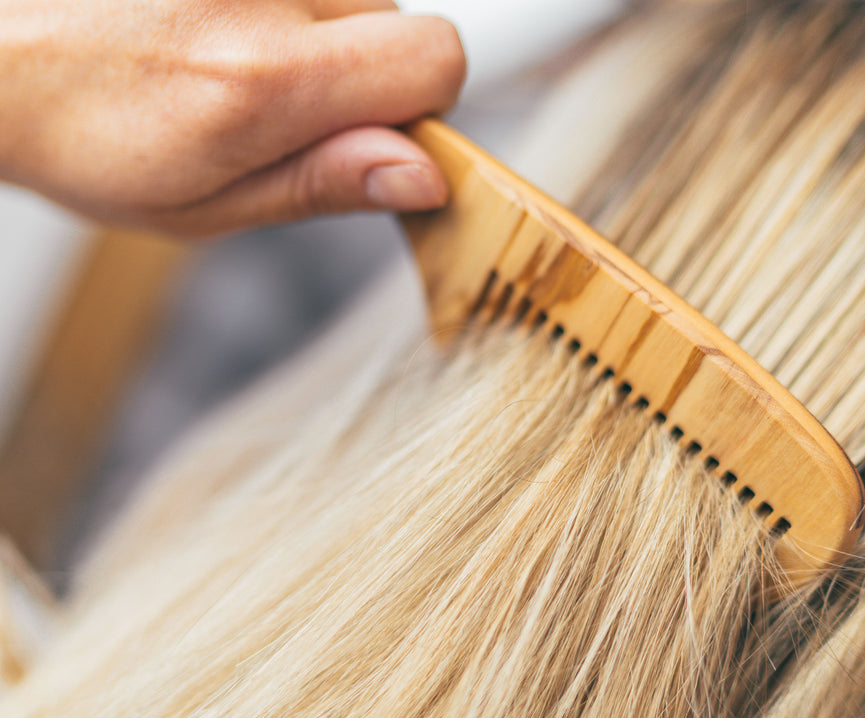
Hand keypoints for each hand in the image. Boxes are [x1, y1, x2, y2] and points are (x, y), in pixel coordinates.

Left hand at [0, 0, 465, 235]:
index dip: (418, 107)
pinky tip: (214, 20)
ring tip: (226, 56)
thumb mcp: (206, 204)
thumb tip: (422, 175)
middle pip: (396, 16)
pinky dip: (275, 1)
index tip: (367, 135)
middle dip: (354, 69)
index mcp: (262, 75)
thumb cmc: (82, 132)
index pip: (435, 59)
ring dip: (310, 28)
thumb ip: (324, 184)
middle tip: (267, 102)